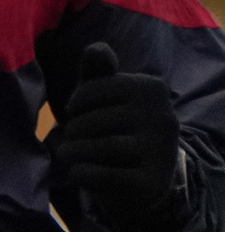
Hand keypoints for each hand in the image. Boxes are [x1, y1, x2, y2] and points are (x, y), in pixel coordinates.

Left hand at [53, 42, 186, 231]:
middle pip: (96, 120)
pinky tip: (76, 171)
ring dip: (73, 151)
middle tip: (71, 136)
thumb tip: (96, 48)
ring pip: (102, 147)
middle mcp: (164, 118)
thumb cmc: (113, 123)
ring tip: (66, 152)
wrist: (142, 176)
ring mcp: (162, 151)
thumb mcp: (104, 93)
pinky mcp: (154, 182)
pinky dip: (82, 173)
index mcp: (152, 88)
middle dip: (74, 129)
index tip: (75, 111)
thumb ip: (98, 69)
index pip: (96, 88)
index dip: (77, 102)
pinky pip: (106, 175)